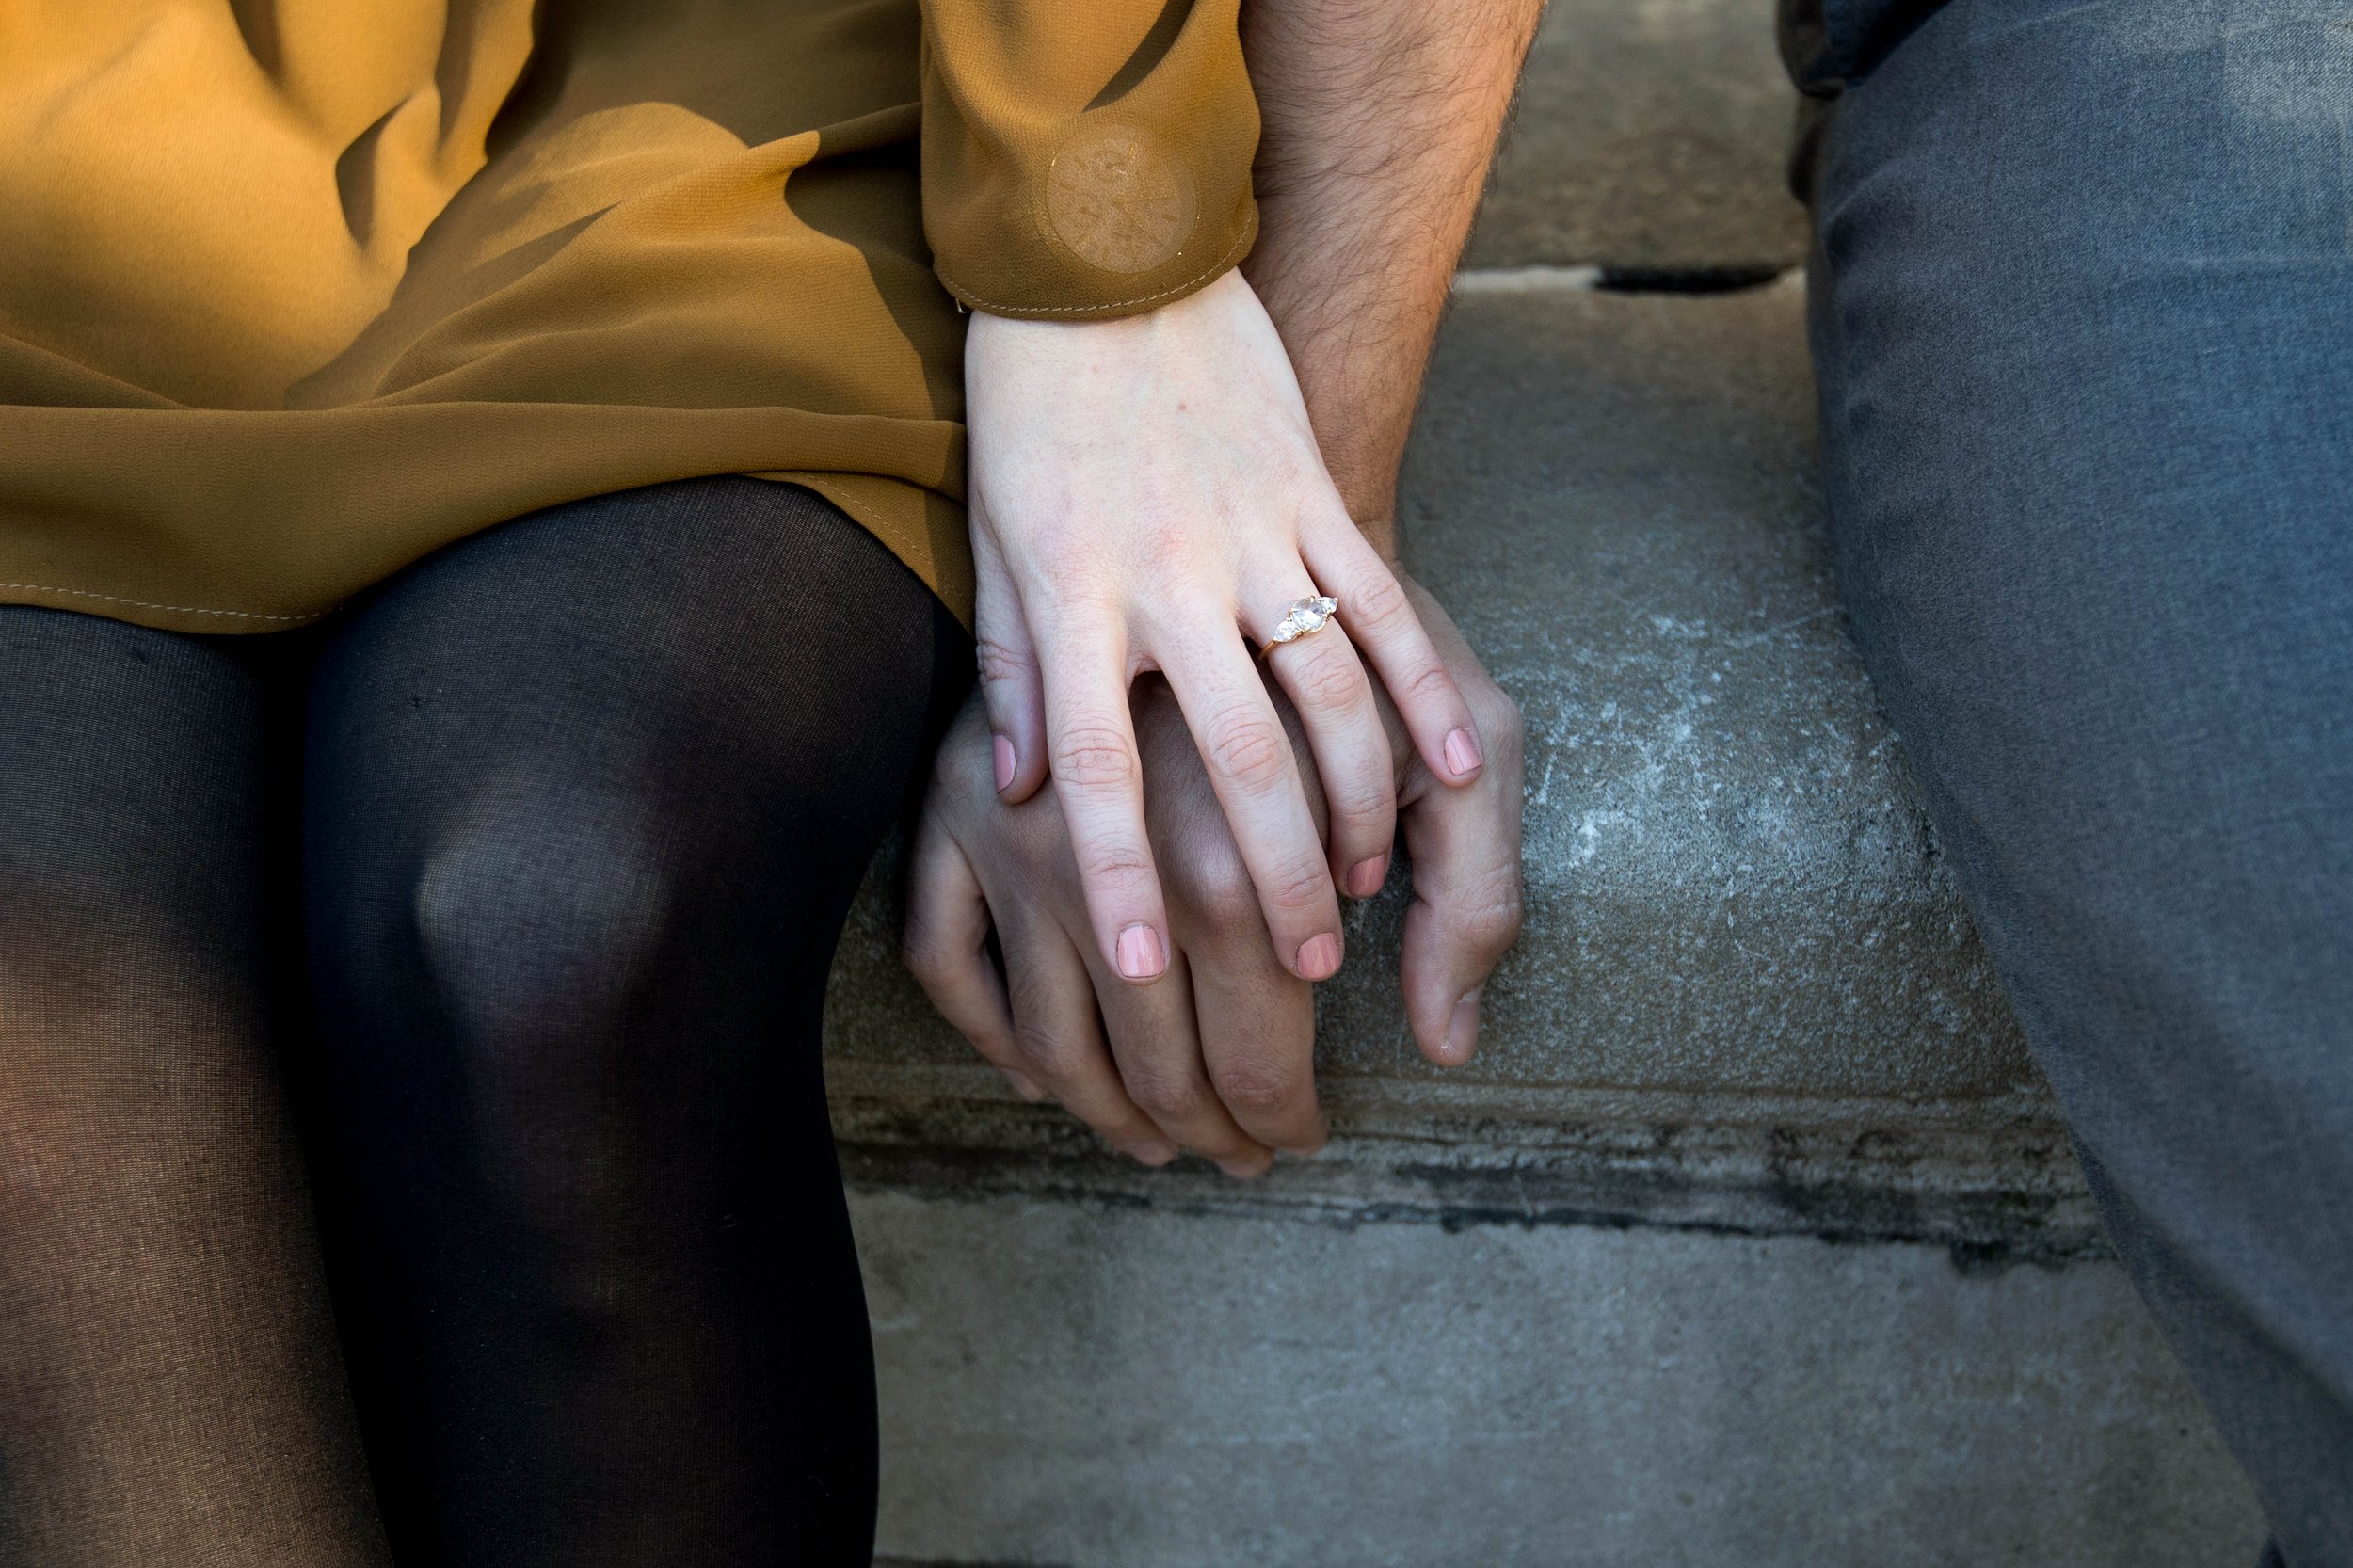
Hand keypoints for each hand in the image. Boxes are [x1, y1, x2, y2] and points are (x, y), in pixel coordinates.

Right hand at [903, 572, 1524, 1170]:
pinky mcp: (953, 808)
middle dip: (1203, 1133)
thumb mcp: (1475, 754)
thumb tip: (1446, 1046)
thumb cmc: (1378, 636)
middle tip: (1238, 1156)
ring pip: (1044, 1044)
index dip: (1278, 1117)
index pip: (1258, 1054)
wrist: (1231, 503)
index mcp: (1236, 850)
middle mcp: (1112, 854)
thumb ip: (1472, 902)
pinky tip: (1042, 1078)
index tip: (1297, 1141)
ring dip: (1100, 1116)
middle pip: (1152, 1066)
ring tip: (1154, 1141)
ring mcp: (1017, 835)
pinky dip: (984, 1039)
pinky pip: (941, 962)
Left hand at [965, 268, 1487, 994]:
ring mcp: (1253, 535)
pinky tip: (1443, 769)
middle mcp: (1166, 577)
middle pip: (1234, 759)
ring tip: (1362, 889)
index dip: (1117, 877)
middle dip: (1270, 878)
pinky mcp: (1313, 496)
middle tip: (1297, 971)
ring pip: (1327, 696)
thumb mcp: (997, 542)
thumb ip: (1011, 670)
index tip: (1139, 970)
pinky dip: (1418, 691)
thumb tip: (1016, 794)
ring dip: (1356, 805)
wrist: (1108, 262)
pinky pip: (1383, 608)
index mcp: (1074, 599)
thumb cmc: (1034, 417)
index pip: (1096, 771)